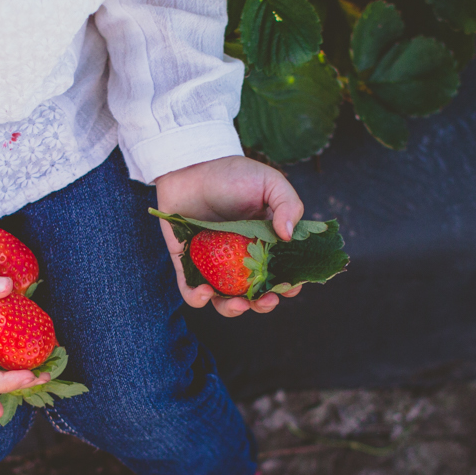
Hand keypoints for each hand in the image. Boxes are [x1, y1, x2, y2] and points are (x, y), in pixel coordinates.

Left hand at [154, 155, 306, 317]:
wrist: (191, 165)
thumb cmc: (232, 173)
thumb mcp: (269, 183)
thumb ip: (288, 205)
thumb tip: (288, 237)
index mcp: (264, 245)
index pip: (280, 275)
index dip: (287, 287)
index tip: (288, 287)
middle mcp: (240, 260)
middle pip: (255, 295)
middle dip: (263, 305)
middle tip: (266, 301)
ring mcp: (213, 265)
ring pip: (224, 301)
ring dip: (233, 309)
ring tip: (238, 303)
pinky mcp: (187, 265)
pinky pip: (191, 292)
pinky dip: (198, 299)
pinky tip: (205, 291)